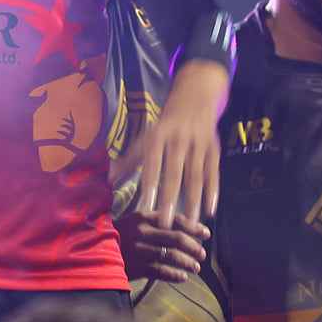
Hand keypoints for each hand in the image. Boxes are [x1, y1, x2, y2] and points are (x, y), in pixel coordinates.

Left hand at [115, 62, 225, 225]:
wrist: (194, 97)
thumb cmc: (165, 124)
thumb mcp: (146, 136)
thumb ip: (129, 159)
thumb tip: (108, 179)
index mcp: (158, 136)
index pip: (152, 164)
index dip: (149, 185)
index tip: (145, 207)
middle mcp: (178, 139)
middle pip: (175, 173)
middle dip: (170, 198)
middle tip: (165, 223)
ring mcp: (198, 144)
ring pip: (196, 177)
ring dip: (193, 201)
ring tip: (189, 223)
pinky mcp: (214, 149)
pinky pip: (213, 174)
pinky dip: (213, 192)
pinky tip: (209, 211)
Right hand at [115, 209, 208, 282]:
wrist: (94, 251)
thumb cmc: (119, 236)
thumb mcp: (134, 222)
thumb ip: (156, 223)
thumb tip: (184, 228)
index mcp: (144, 217)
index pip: (175, 219)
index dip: (194, 227)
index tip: (206, 233)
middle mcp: (143, 232)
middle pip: (177, 238)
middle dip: (194, 247)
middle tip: (202, 254)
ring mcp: (139, 250)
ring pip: (172, 256)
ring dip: (188, 263)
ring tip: (196, 268)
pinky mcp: (136, 267)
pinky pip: (162, 272)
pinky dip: (175, 276)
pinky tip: (183, 278)